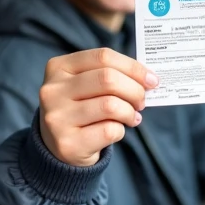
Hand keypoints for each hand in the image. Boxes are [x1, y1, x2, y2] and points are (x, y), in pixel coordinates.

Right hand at [39, 48, 158, 166]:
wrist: (59, 147)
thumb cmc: (81, 108)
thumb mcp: (86, 85)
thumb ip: (111, 76)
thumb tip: (148, 78)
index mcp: (59, 67)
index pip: (103, 57)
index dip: (133, 67)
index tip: (151, 79)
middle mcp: (52, 90)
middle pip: (107, 79)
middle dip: (135, 90)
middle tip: (142, 101)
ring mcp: (57, 118)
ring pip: (110, 106)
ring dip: (130, 112)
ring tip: (132, 117)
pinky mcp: (67, 143)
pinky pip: (109, 131)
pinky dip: (121, 130)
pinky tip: (117, 130)